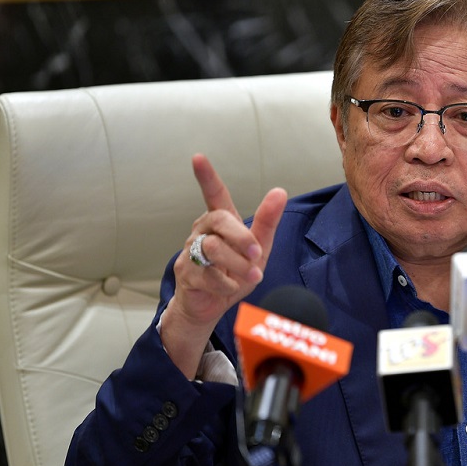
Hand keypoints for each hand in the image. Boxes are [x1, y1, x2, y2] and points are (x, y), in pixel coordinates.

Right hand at [161, 153, 286, 377]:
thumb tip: (279, 191)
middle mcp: (202, 231)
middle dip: (242, 237)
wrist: (212, 307)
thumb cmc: (236, 272)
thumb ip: (268, 221)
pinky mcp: (187, 274)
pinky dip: (228, 284)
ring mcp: (191, 251)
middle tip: (257, 254)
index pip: (214, 194)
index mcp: (220, 222)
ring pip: (214, 249)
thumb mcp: (259, 248)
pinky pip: (210, 275)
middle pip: (219, 221)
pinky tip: (231, 288)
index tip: (198, 158)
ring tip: (250, 276)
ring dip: (238, 265)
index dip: (207, 176)